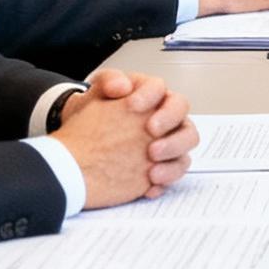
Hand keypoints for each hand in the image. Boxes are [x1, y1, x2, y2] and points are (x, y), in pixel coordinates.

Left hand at [53, 67, 201, 207]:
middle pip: (182, 113)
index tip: (132, 105)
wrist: (83, 142)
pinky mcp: (163, 164)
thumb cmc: (95, 113)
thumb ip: (109, 81)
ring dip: (174, 153)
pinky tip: (149, 187)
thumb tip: (122, 86)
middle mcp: (166, 115)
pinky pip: (174, 172)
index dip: (149, 95)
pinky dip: (165, 180)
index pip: (159, 88)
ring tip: (153, 165)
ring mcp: (168, 140)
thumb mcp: (96, 92)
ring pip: (186, 144)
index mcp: (151, 93)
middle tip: (151, 131)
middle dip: (169, 122)